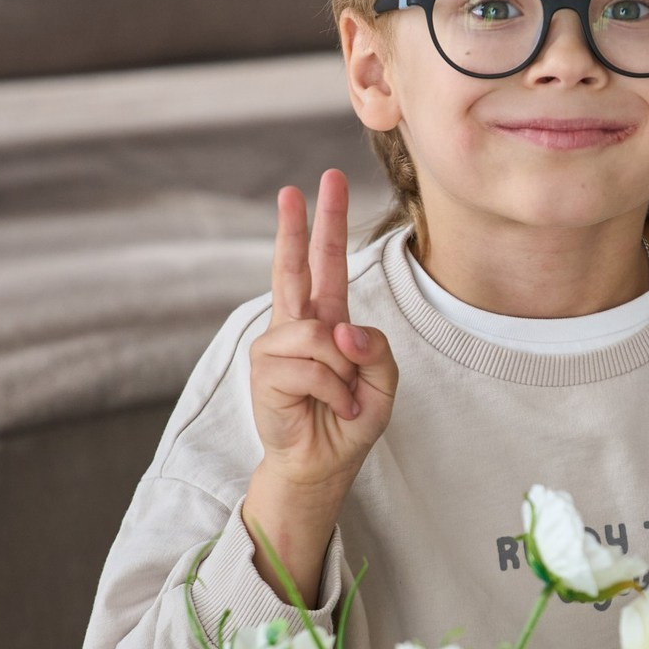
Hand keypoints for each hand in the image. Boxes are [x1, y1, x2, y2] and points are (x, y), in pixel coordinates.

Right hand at [249, 169, 397, 499]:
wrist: (323, 464)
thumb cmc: (349, 421)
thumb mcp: (382, 382)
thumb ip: (375, 348)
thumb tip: (341, 328)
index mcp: (328, 320)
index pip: (326, 264)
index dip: (326, 225)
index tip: (323, 183)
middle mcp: (299, 326)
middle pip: (294, 267)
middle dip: (298, 226)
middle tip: (295, 187)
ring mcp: (277, 346)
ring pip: (320, 335)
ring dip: (343, 373)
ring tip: (342, 398)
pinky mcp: (265, 370)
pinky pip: (313, 367)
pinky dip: (333, 391)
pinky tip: (330, 407)